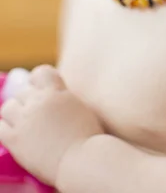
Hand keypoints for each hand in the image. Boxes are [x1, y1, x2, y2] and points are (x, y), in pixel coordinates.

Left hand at [0, 65, 103, 185]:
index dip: (38, 81)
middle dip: (29, 103)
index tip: (40, 91)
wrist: (82, 159)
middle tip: (37, 118)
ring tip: (24, 126)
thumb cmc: (88, 137)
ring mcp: (25, 119)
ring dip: (15, 115)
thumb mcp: (80, 107)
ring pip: (8, 107)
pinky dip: (6, 130)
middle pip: (23, 92)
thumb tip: (58, 99)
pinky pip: (0, 127)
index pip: (40, 73)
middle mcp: (38, 101)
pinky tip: (16, 137)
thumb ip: (65, 99)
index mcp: (57, 91)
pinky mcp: (15, 139)